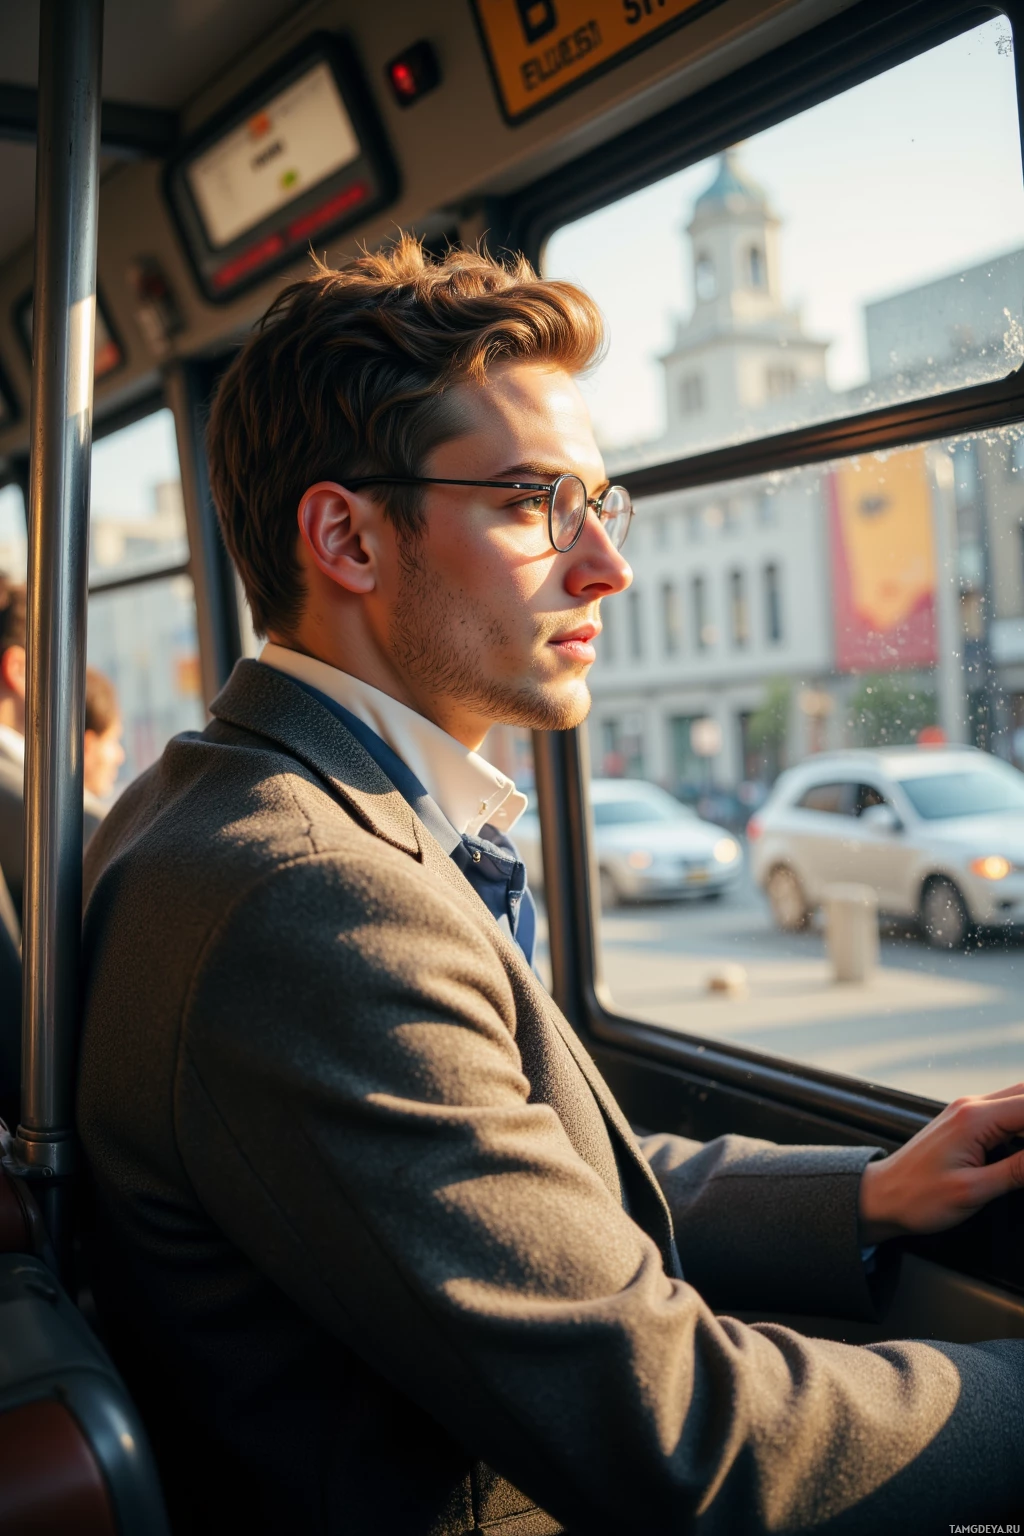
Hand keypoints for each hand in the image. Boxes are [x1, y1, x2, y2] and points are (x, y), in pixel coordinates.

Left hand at [858, 1082, 1023, 1244]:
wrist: (881, 1196)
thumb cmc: (918, 1197)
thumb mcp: (974, 1190)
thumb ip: (1019, 1171)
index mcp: (975, 1117)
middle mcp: (972, 1106)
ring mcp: (969, 1111)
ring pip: (1020, 1100)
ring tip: (1021, 1161)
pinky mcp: (967, 1122)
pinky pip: (1008, 1113)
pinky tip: (1022, 1149)